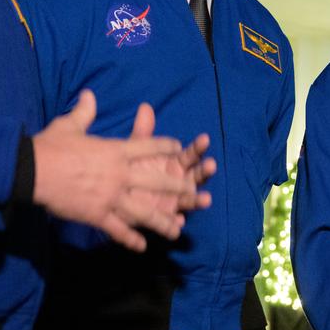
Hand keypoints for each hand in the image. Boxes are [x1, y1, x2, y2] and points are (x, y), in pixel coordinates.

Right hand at [31, 90, 212, 250]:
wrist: (33, 170)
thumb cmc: (52, 145)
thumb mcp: (70, 124)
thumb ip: (84, 111)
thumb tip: (89, 94)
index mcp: (115, 150)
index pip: (148, 146)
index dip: (165, 146)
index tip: (179, 147)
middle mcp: (119, 174)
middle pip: (156, 181)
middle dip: (176, 187)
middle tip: (192, 192)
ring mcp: (110, 196)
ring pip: (143, 211)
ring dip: (161, 221)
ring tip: (176, 230)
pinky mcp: (97, 215)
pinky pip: (118, 230)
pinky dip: (130, 239)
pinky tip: (142, 247)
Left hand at [127, 100, 214, 218]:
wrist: (117, 192)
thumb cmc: (132, 167)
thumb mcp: (136, 149)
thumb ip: (143, 132)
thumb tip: (145, 108)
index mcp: (177, 162)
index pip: (191, 153)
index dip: (198, 147)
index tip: (204, 138)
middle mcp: (181, 181)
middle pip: (196, 175)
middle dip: (205, 171)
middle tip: (211, 165)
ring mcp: (175, 200)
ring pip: (190, 200)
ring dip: (198, 199)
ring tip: (206, 199)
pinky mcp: (165, 217)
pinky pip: (171, 220)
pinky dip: (175, 221)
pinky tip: (178, 221)